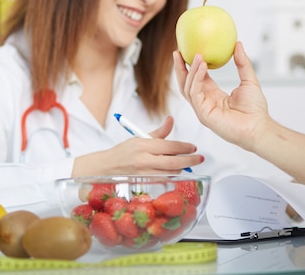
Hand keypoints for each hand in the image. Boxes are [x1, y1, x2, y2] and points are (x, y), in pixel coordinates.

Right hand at [71, 116, 201, 175]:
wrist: (105, 168)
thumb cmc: (124, 152)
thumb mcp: (140, 138)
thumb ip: (159, 132)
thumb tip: (171, 120)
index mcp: (143, 145)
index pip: (170, 146)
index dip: (185, 147)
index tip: (193, 148)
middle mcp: (144, 160)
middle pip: (174, 162)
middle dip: (190, 161)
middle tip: (199, 159)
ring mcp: (144, 174)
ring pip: (170, 172)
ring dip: (181, 168)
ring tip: (186, 163)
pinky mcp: (144, 184)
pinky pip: (163, 179)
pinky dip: (172, 175)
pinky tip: (175, 171)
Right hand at [173, 41, 270, 150]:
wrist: (258, 127)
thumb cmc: (255, 110)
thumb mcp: (249, 80)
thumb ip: (242, 63)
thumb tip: (238, 44)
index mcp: (213, 96)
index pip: (197, 79)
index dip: (191, 66)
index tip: (187, 52)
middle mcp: (205, 102)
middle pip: (186, 84)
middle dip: (180, 68)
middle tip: (178, 52)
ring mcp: (203, 109)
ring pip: (189, 88)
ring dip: (191, 70)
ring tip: (197, 56)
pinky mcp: (203, 114)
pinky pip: (195, 94)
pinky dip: (197, 79)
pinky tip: (202, 67)